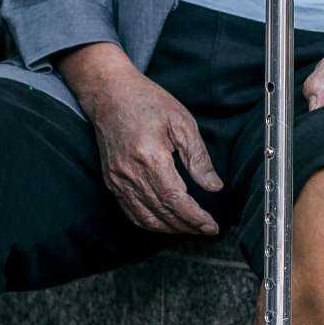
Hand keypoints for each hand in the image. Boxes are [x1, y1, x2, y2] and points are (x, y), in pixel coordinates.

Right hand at [59, 44, 223, 234]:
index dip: (195, 217)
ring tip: (190, 228)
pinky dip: (150, 223)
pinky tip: (166, 223)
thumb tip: (214, 186)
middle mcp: (130, 173)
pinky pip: (130, 211)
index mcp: (150, 156)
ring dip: (170, 229)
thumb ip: (198, 158)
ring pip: (145, 218)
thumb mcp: (182, 123)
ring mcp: (117, 179)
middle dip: (187, 226)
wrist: (110, 94)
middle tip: (206, 229)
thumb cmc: (147, 102)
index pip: (175, 199)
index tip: (211, 226)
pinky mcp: (111, 181)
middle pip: (162, 212)